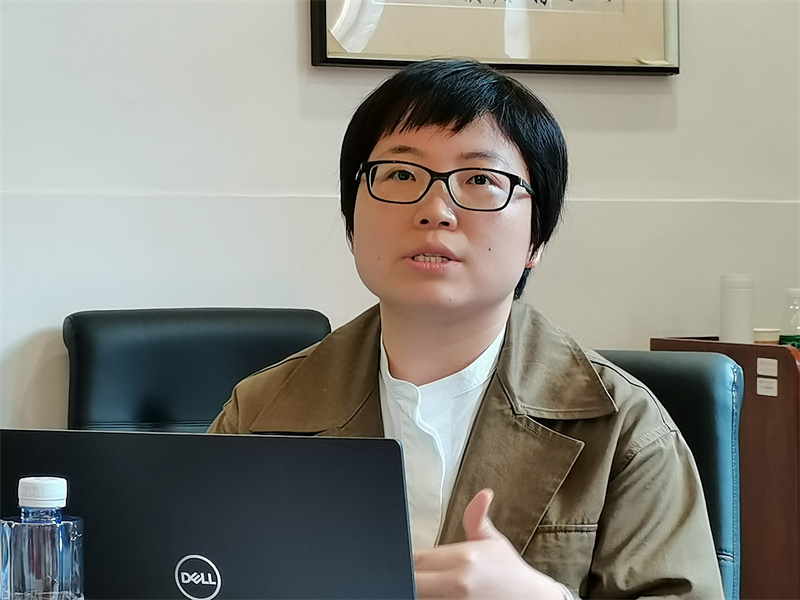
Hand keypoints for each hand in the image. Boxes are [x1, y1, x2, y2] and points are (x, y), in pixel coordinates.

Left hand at [414, 489, 565, 598]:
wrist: (532, 599)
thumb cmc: (510, 573)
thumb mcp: (494, 541)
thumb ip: (477, 517)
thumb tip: (483, 494)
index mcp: (464, 558)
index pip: (418, 558)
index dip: (409, 559)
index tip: (410, 559)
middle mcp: (458, 582)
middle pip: (413, 580)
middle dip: (410, 576)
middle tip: (413, 573)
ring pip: (420, 595)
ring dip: (418, 589)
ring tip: (425, 584)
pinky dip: (429, 599)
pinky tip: (433, 594)